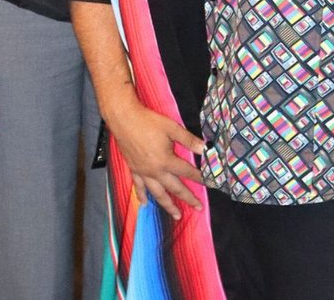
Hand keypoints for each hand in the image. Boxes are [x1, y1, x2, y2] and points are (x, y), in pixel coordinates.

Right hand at [105, 94, 204, 219]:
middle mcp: (155, 171)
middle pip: (175, 188)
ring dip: (168, 205)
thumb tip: (207, 148)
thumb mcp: (172, 128)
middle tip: (198, 208)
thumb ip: (189, 141)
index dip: (200, 178)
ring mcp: (143, 172)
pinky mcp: (133, 169)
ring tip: (176, 215)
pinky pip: (138, 186)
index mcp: (166, 161)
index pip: (187, 172)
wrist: (123, 118)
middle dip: (188, 198)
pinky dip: (142, 196)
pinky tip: (145, 204)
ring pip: (157, 193)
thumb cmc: (148, 121)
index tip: (210, 183)